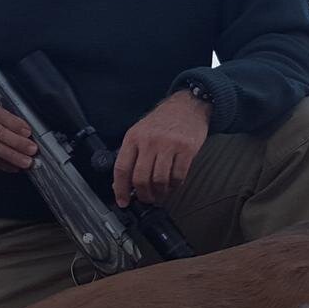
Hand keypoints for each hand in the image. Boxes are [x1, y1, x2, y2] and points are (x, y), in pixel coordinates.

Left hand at [113, 90, 210, 206]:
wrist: (188, 106)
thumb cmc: (163, 121)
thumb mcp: (140, 131)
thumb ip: (132, 155)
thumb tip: (123, 183)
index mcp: (133, 137)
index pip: (122, 168)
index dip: (120, 189)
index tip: (123, 201)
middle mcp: (149, 141)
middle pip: (141, 178)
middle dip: (143, 195)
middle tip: (146, 199)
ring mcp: (168, 145)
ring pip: (159, 180)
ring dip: (160, 193)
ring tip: (161, 194)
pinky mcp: (186, 149)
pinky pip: (178, 176)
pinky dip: (175, 185)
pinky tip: (173, 184)